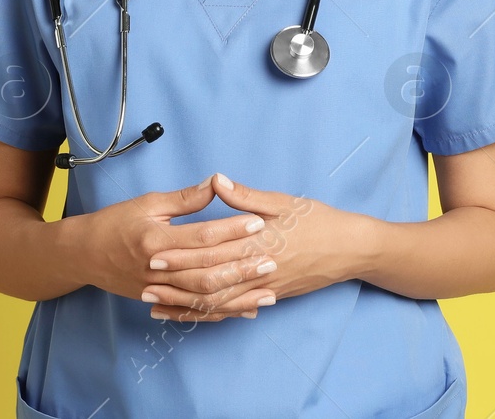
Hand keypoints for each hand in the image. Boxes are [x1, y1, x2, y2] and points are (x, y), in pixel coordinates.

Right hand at [76, 175, 279, 322]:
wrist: (83, 254)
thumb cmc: (115, 222)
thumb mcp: (148, 203)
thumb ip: (184, 198)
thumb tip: (216, 184)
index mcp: (155, 240)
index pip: (202, 237)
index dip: (232, 230)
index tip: (258, 222)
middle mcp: (157, 269)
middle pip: (207, 271)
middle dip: (241, 266)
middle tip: (272, 259)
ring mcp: (157, 289)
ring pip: (203, 297)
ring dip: (237, 295)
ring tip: (267, 290)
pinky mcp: (158, 301)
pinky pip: (194, 311)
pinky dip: (220, 312)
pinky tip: (243, 310)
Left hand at [142, 173, 360, 319]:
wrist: (350, 249)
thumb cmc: (317, 220)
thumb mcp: (283, 201)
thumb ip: (246, 196)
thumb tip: (217, 180)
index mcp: (258, 241)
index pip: (211, 251)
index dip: (181, 253)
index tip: (152, 252)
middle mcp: (258, 269)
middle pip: (209, 281)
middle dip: (174, 284)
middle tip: (144, 284)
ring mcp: (264, 288)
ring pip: (219, 302)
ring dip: (186, 305)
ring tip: (157, 307)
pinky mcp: (270, 297)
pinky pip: (235, 310)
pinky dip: (210, 314)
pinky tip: (192, 314)